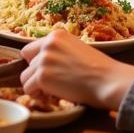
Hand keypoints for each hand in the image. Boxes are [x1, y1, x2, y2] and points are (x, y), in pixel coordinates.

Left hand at [19, 30, 133, 110]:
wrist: (108, 80)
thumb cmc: (100, 70)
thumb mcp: (77, 50)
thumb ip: (60, 52)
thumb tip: (47, 64)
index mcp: (56, 35)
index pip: (32, 48)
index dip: (37, 62)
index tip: (46, 71)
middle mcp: (47, 44)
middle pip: (27, 61)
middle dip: (36, 73)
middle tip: (49, 83)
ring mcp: (43, 60)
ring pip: (25, 76)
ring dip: (35, 85)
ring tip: (49, 92)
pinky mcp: (42, 76)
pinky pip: (28, 88)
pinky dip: (35, 94)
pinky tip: (48, 96)